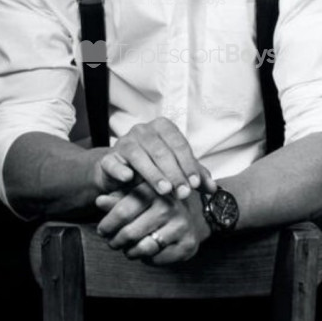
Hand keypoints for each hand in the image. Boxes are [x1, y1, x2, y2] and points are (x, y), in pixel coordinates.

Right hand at [91, 117, 216, 199]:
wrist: (121, 174)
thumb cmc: (155, 169)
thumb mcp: (177, 171)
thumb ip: (195, 177)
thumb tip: (213, 189)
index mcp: (163, 128)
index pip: (179, 144)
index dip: (188, 164)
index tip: (194, 184)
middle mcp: (142, 130)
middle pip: (161, 151)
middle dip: (174, 173)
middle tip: (182, 193)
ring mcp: (124, 142)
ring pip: (139, 155)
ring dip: (152, 173)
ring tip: (164, 190)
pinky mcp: (108, 158)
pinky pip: (113, 162)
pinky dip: (120, 169)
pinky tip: (128, 178)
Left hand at [95, 182, 211, 265]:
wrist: (192, 213)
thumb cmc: (157, 204)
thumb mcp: (137, 195)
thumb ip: (118, 199)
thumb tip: (99, 201)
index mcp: (154, 191)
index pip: (122, 211)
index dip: (107, 224)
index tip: (102, 231)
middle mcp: (170, 206)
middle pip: (130, 233)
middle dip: (116, 241)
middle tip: (112, 243)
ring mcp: (181, 226)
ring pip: (143, 248)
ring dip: (130, 252)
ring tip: (127, 249)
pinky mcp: (188, 244)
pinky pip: (158, 259)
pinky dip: (147, 259)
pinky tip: (145, 252)